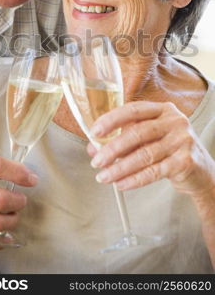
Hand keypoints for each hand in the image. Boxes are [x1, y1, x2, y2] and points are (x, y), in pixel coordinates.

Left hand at [87, 101, 214, 197]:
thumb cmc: (169, 151)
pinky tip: (121, 184)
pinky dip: (134, 180)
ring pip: (144, 155)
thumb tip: (93, 148)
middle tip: (96, 161)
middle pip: (137, 133)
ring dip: (119, 168)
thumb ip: (123, 140)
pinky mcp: (185, 162)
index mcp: (163, 109)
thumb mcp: (149, 139)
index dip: (111, 120)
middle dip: (112, 148)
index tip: (94, 132)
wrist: (201, 172)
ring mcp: (182, 140)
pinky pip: (154, 172)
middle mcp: (175, 121)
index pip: (133, 110)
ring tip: (103, 177)